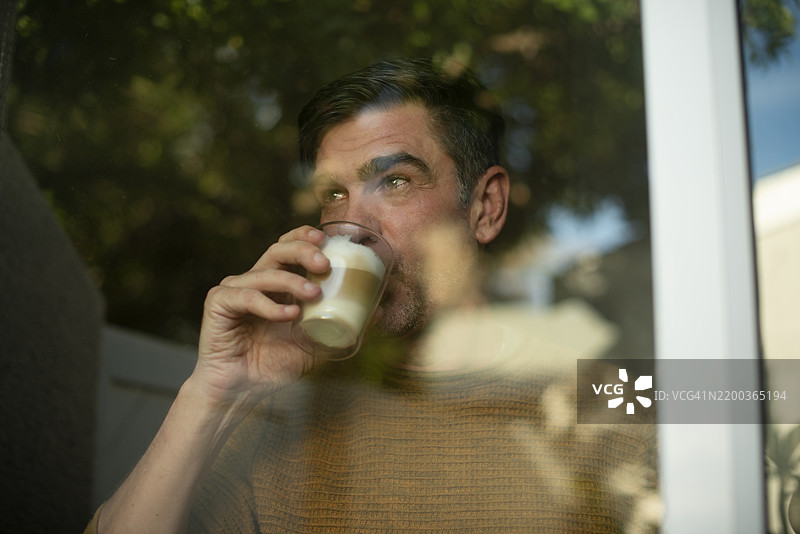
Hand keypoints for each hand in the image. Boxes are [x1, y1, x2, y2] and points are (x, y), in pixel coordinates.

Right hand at [190, 225, 330, 410]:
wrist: (240, 391)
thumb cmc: (274, 365)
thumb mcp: (316, 345)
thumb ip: (344, 328)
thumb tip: (380, 311)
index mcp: (276, 283)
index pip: (289, 246)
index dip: (305, 236)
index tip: (326, 239)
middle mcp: (254, 280)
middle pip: (277, 250)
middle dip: (303, 251)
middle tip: (324, 264)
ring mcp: (234, 290)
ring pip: (264, 272)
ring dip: (292, 281)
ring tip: (314, 295)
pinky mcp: (218, 303)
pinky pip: (246, 297)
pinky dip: (270, 305)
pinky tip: (288, 315)